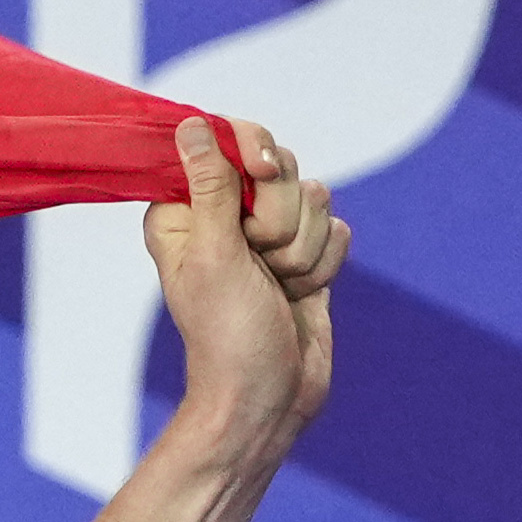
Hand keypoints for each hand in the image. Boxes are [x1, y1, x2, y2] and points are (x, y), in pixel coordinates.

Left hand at [142, 115, 340, 471]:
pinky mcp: (305, 255)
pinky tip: (300, 295)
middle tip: (259, 261)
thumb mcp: (214, 255)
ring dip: (302, 249)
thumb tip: (191, 122)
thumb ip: (211, 186)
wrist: (268, 399)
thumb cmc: (228, 337)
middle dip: (280, 217)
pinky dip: (324, 265)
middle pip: (278, 164)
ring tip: (278, 287)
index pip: (226, 138)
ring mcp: (268, 235)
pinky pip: (336, 229)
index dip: (252, 150)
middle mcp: (225, 214)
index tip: (262, 173)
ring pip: (315, 196)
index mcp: (185, 207)